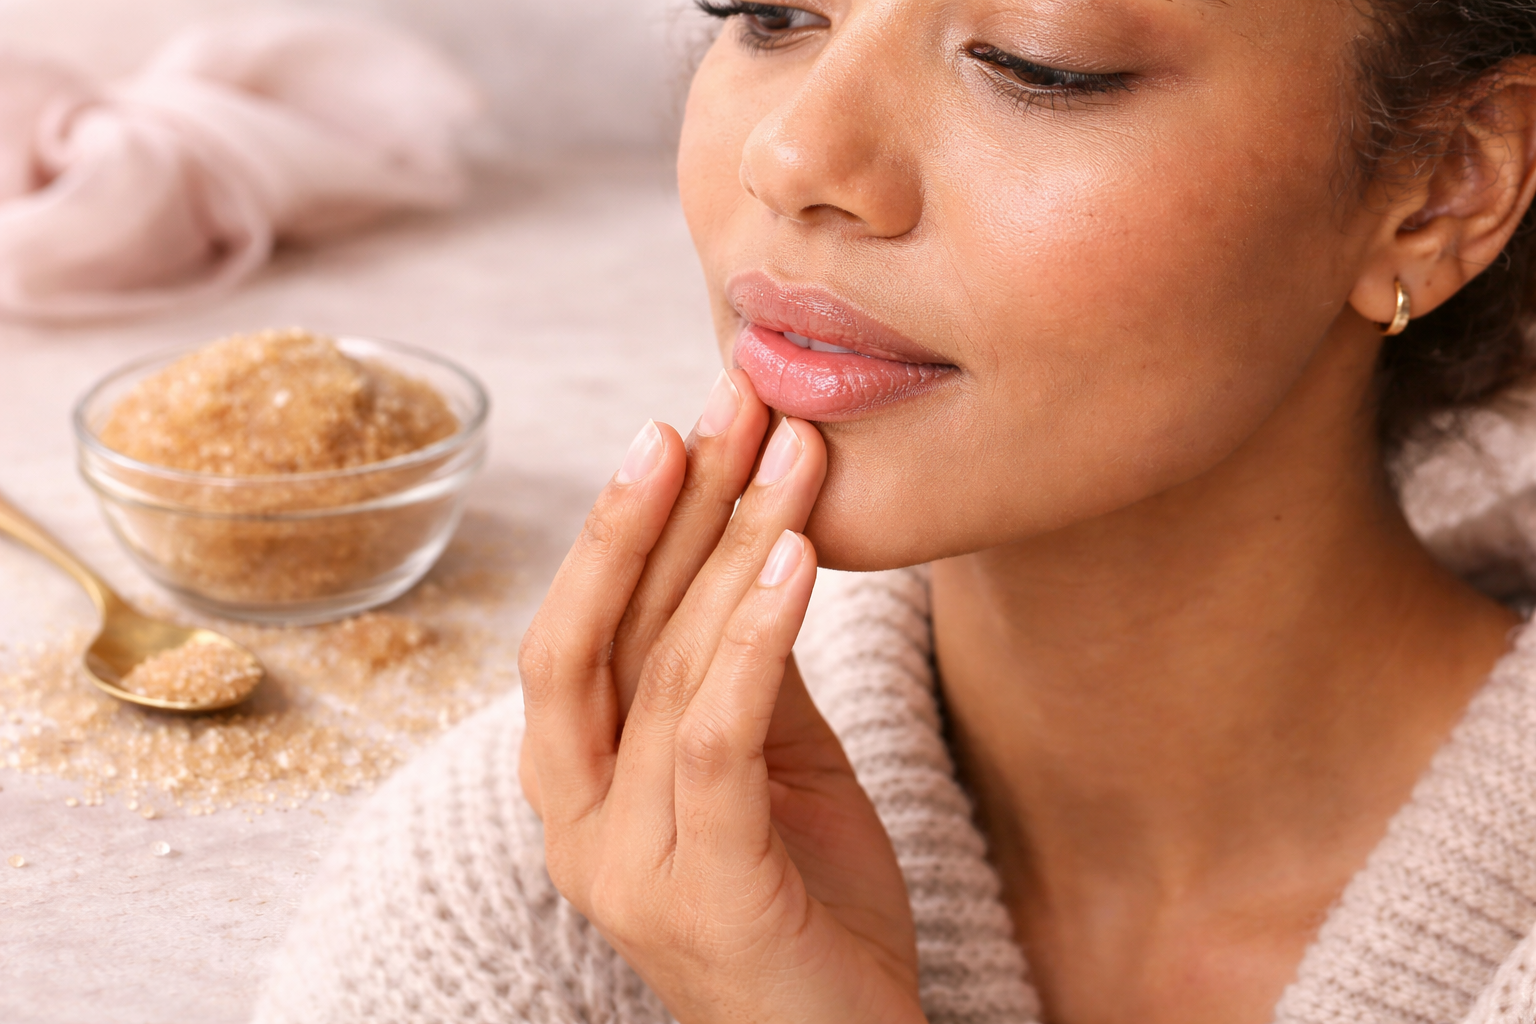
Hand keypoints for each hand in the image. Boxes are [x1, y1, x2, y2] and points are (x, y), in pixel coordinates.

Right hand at [518, 370, 924, 1023]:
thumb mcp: (771, 764)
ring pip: (664, 671)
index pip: (588, 631)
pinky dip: (754, 637)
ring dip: (728, 545)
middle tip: (715, 401)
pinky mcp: (705, 892)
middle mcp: (580, 823)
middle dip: (656, 507)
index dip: (627, 524)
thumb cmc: (807, 902)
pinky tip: (797, 553)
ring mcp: (630, 864)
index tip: (678, 423)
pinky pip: (718, 739)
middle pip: (597, 634)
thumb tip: (754, 536)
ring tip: (786, 451)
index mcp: (583, 786)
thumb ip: (740, 669)